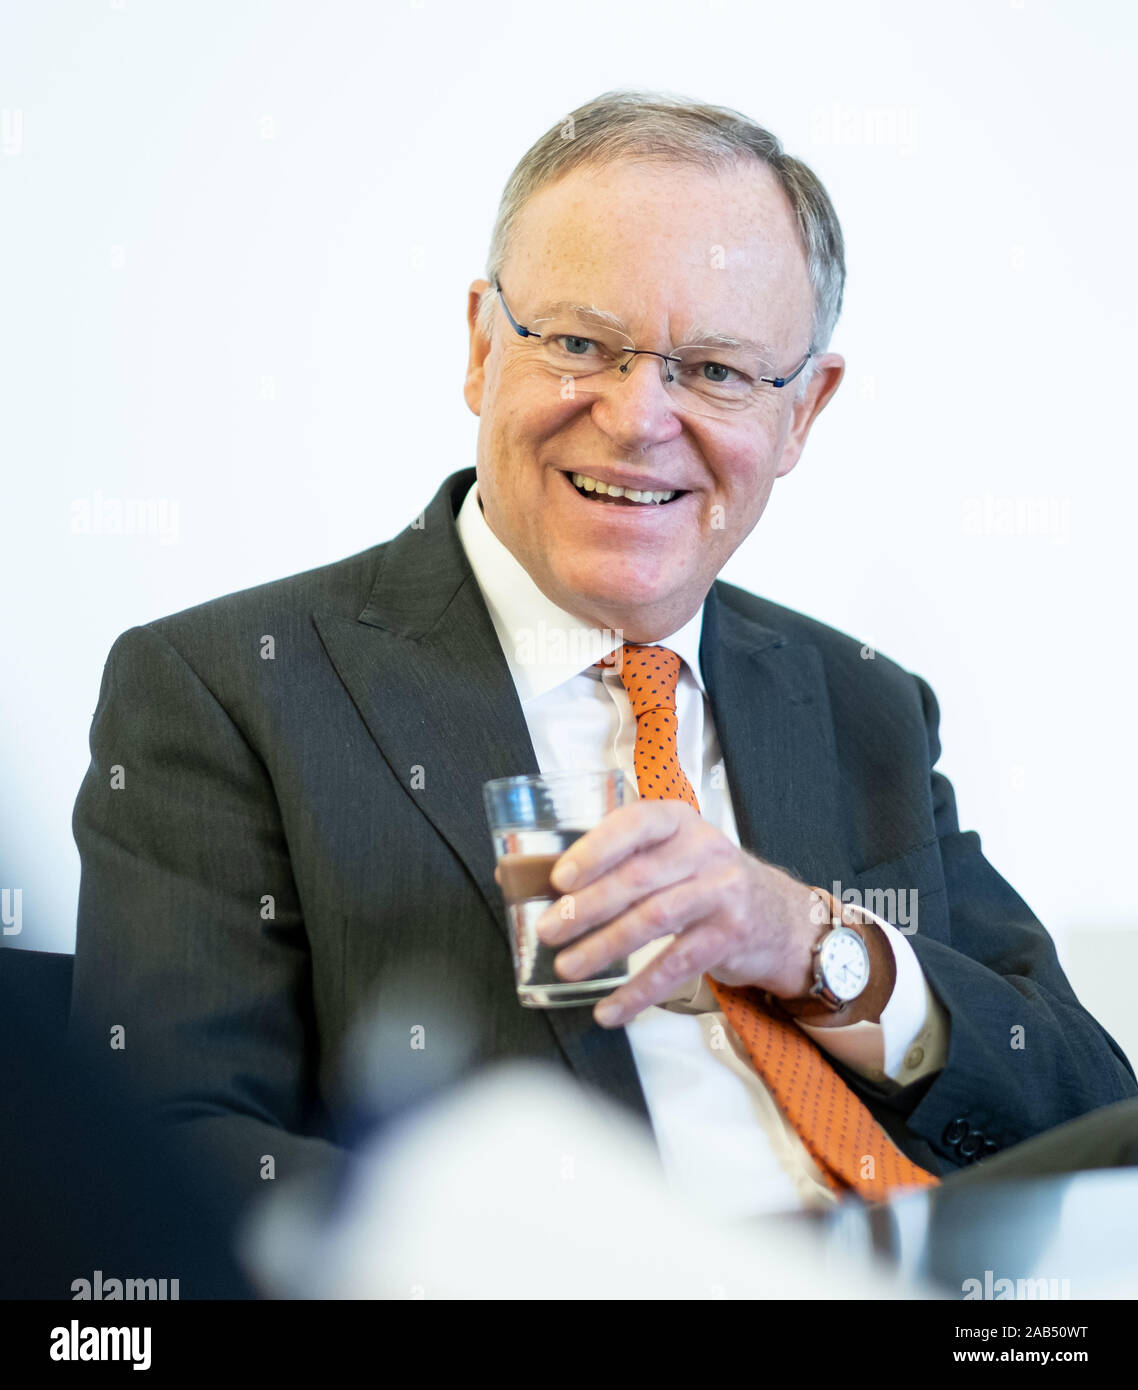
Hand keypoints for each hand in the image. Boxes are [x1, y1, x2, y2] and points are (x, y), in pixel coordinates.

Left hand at [528, 801, 823, 1028]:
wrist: (782, 917)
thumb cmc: (707, 882)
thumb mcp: (676, 854)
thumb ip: (628, 861)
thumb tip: (557, 889)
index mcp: (679, 822)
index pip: (635, 824)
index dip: (595, 850)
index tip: (560, 878)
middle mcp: (703, 850)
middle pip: (637, 878)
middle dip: (586, 907)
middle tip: (549, 930)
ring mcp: (721, 893)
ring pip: (652, 920)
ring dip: (603, 947)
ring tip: (567, 966)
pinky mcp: (729, 936)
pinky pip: (675, 965)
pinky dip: (638, 990)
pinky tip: (609, 1008)